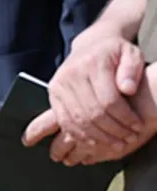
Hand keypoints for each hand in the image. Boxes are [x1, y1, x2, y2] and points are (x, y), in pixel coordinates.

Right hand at [37, 33, 146, 148]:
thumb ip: (132, 69)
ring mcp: (59, 86)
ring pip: (78, 120)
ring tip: (115, 144)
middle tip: (128, 139)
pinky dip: (80, 135)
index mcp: (92, 63)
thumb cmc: (115, 53)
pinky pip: (65, 121)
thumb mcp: (131, 54)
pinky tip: (95, 141)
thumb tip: (127, 89)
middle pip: (92, 112)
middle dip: (113, 130)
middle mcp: (71, 75)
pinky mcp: (53, 95)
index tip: (138, 126)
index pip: (108, 100)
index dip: (125, 117)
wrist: (91, 46)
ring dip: (98, 136)